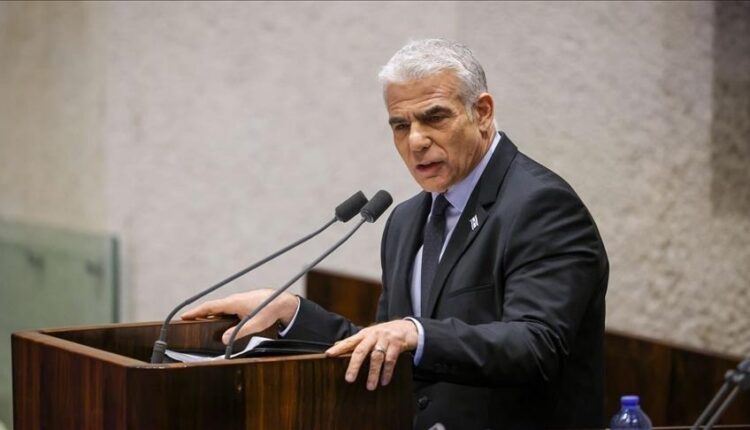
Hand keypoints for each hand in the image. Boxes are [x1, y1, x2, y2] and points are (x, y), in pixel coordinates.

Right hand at [181, 289, 299, 343]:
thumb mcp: (255, 324)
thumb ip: (239, 332)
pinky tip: (218, 320)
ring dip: (209, 313)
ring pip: (219, 308)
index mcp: (233, 302)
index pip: (210, 306)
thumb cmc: (269, 310)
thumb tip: (223, 340)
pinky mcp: (242, 303)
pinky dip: (218, 313)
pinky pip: (226, 308)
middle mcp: (233, 300)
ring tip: (198, 321)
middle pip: (212, 307)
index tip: (184, 316)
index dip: (196, 311)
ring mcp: (238, 301)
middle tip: (186, 320)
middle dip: (199, 313)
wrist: (282, 301)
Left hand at [325, 320, 417, 390]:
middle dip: (354, 365)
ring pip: (376, 357)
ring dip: (373, 373)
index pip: (349, 341)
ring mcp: (385, 339)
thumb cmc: (384, 333)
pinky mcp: (397, 344)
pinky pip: (391, 360)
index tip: (328, 355)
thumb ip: (355, 341)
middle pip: (361, 350)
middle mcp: (373, 335)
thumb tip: (337, 344)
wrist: (407, 327)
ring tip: (370, 387)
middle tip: (349, 379)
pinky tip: (384, 381)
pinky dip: (387, 372)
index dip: (338, 348)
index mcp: (364, 334)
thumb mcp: (369, 334)